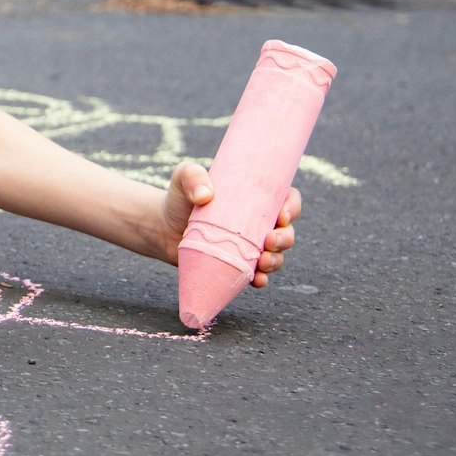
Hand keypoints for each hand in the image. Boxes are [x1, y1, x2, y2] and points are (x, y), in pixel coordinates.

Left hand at [163, 160, 300, 288]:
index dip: (292, 207)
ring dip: (276, 261)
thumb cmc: (179, 198)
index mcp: (256, 198)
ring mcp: (250, 246)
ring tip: (262, 261)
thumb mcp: (183, 177)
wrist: (163, 227)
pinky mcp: (239, 265)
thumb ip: (191, 175)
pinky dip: (261, 279)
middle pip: (286, 231)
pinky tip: (257, 279)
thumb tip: (205, 195)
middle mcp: (258, 223)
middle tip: (269, 240)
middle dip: (286, 238)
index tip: (282, 215)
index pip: (286, 199)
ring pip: (276, 255)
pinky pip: (258, 275)